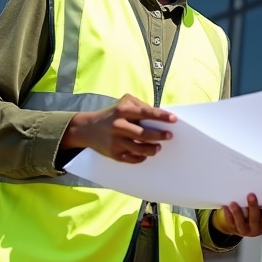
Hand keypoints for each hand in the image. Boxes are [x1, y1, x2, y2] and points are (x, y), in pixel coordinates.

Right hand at [60, 93, 175, 163]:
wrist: (87, 128)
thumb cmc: (112, 114)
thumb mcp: (124, 102)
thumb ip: (141, 105)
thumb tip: (160, 113)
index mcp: (122, 111)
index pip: (146, 113)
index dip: (161, 116)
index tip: (174, 119)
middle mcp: (118, 126)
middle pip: (144, 134)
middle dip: (159, 136)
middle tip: (170, 136)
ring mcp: (115, 141)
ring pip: (139, 149)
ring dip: (152, 149)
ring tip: (158, 147)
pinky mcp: (113, 154)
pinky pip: (132, 159)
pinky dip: (141, 157)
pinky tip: (146, 154)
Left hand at [214, 195, 261, 237]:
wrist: (239, 223)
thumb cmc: (257, 212)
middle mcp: (260, 227)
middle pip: (259, 220)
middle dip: (254, 208)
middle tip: (251, 194)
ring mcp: (247, 230)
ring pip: (243, 224)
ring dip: (238, 213)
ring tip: (233, 203)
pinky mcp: (236, 230)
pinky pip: (231, 224)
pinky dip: (228, 216)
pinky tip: (225, 207)